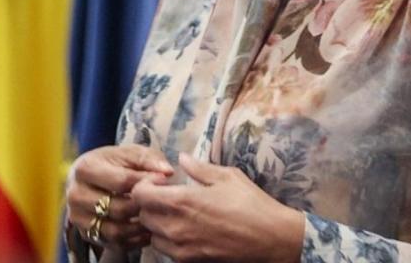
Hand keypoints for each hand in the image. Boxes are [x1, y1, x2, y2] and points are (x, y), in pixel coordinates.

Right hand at [66, 144, 173, 251]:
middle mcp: (76, 194)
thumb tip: (168, 172)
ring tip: (155, 217)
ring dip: (139, 227)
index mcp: (85, 168)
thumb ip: (149, 159)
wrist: (92, 177)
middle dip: (142, 207)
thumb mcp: (131, 153)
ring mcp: (78, 217)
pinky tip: (146, 229)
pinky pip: (113, 243)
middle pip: (117, 208)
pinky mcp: (85, 234)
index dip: (146, 182)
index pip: (121, 181)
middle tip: (160, 202)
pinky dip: (133, 239)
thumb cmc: (115, 163)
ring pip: (114, 230)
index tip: (164, 180)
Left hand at [132, 153, 303, 262]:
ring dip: (157, 223)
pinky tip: (185, 229)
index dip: (146, 184)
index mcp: (182, 201)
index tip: (162, 181)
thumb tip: (182, 158)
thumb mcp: (227, 176)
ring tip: (176, 214)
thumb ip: (199, 168)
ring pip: (152, 234)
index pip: (140, 194)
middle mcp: (175, 226)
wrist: (270, 238)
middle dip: (150, 203)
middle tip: (168, 196)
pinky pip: (165, 249)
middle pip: (142, 215)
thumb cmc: (251, 204)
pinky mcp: (189, 260)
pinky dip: (168, 239)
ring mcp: (181, 247)